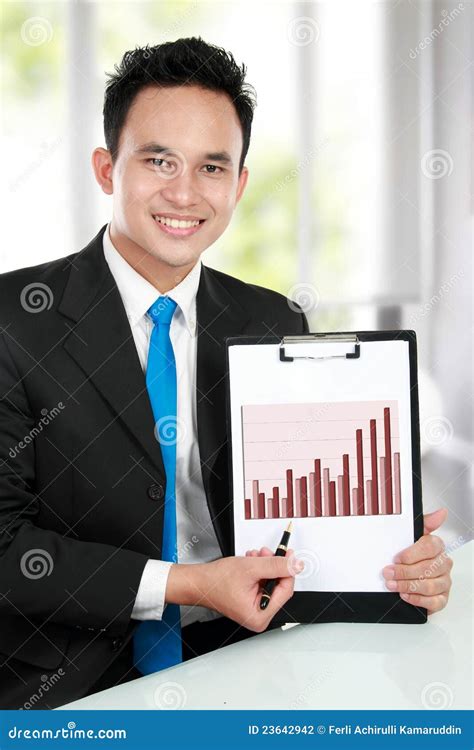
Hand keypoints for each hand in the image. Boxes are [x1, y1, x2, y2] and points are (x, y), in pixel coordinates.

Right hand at [165, 549, 303, 632]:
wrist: (199, 582)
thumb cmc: (216, 581)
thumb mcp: (251, 568)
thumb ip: (276, 565)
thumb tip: (296, 565)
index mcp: (260, 616)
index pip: (286, 590)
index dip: (288, 570)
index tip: (289, 555)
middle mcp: (259, 616)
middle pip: (278, 586)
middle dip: (273, 566)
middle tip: (267, 552)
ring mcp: (255, 609)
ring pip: (270, 582)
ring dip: (265, 565)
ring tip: (254, 556)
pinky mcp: (251, 601)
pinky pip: (262, 583)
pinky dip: (259, 570)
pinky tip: (251, 562)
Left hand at [382, 508, 452, 613]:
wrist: (402, 575)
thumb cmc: (408, 555)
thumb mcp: (410, 536)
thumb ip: (423, 523)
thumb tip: (441, 513)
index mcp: (437, 547)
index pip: (430, 547)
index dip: (411, 554)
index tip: (396, 557)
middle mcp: (443, 564)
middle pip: (427, 568)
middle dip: (404, 572)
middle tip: (388, 573)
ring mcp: (443, 581)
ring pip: (430, 585)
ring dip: (408, 586)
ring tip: (392, 585)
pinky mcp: (441, 598)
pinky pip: (435, 602)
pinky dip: (418, 599)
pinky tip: (405, 595)